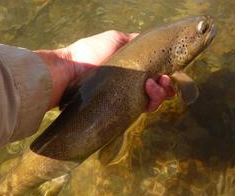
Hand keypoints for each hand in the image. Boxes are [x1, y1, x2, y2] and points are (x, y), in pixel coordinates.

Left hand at [35, 30, 174, 110]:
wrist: (70, 71)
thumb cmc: (90, 51)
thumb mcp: (114, 38)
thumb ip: (132, 40)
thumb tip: (149, 40)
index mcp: (130, 69)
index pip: (154, 74)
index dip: (164, 75)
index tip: (170, 73)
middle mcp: (129, 85)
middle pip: (156, 89)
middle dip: (165, 86)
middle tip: (163, 81)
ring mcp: (124, 98)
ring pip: (151, 100)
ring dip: (159, 93)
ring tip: (152, 85)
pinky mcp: (119, 110)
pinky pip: (140, 110)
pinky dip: (150, 102)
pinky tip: (148, 91)